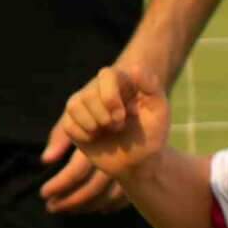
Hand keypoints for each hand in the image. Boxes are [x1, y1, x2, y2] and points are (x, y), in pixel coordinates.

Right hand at [42, 64, 167, 214]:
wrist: (139, 160)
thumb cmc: (151, 133)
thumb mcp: (159, 111)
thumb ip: (151, 87)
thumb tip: (134, 67)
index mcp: (120, 82)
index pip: (106, 75)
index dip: (110, 97)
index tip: (121, 116)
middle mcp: (99, 89)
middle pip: (88, 94)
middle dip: (103, 116)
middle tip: (118, 127)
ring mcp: (84, 105)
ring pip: (74, 105)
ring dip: (92, 124)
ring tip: (107, 131)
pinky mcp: (73, 122)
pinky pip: (68, 124)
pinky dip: (82, 135)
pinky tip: (95, 138)